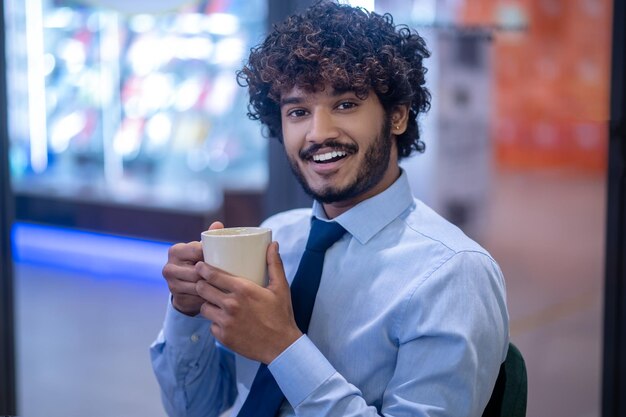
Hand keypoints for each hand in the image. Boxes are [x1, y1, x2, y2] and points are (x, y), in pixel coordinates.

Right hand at [162, 221, 223, 315]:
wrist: (185, 284)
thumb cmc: (197, 261)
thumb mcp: (201, 249)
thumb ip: (209, 238)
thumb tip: (218, 224)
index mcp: (175, 251)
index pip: (198, 251)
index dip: (212, 255)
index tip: (225, 258)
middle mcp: (169, 268)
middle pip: (198, 271)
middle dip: (214, 274)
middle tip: (231, 274)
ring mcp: (172, 285)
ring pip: (199, 287)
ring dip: (213, 288)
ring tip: (228, 285)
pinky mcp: (178, 299)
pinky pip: (198, 300)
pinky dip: (210, 299)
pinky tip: (219, 296)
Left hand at [195, 242, 302, 363]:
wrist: (282, 347)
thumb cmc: (281, 315)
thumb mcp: (280, 287)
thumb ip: (274, 264)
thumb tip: (273, 244)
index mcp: (243, 289)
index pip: (212, 275)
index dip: (203, 269)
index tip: (200, 265)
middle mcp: (231, 305)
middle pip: (202, 289)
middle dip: (201, 284)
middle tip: (204, 282)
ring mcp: (225, 322)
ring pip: (204, 307)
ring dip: (207, 303)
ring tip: (214, 302)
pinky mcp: (223, 337)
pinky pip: (211, 325)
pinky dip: (216, 322)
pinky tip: (224, 320)